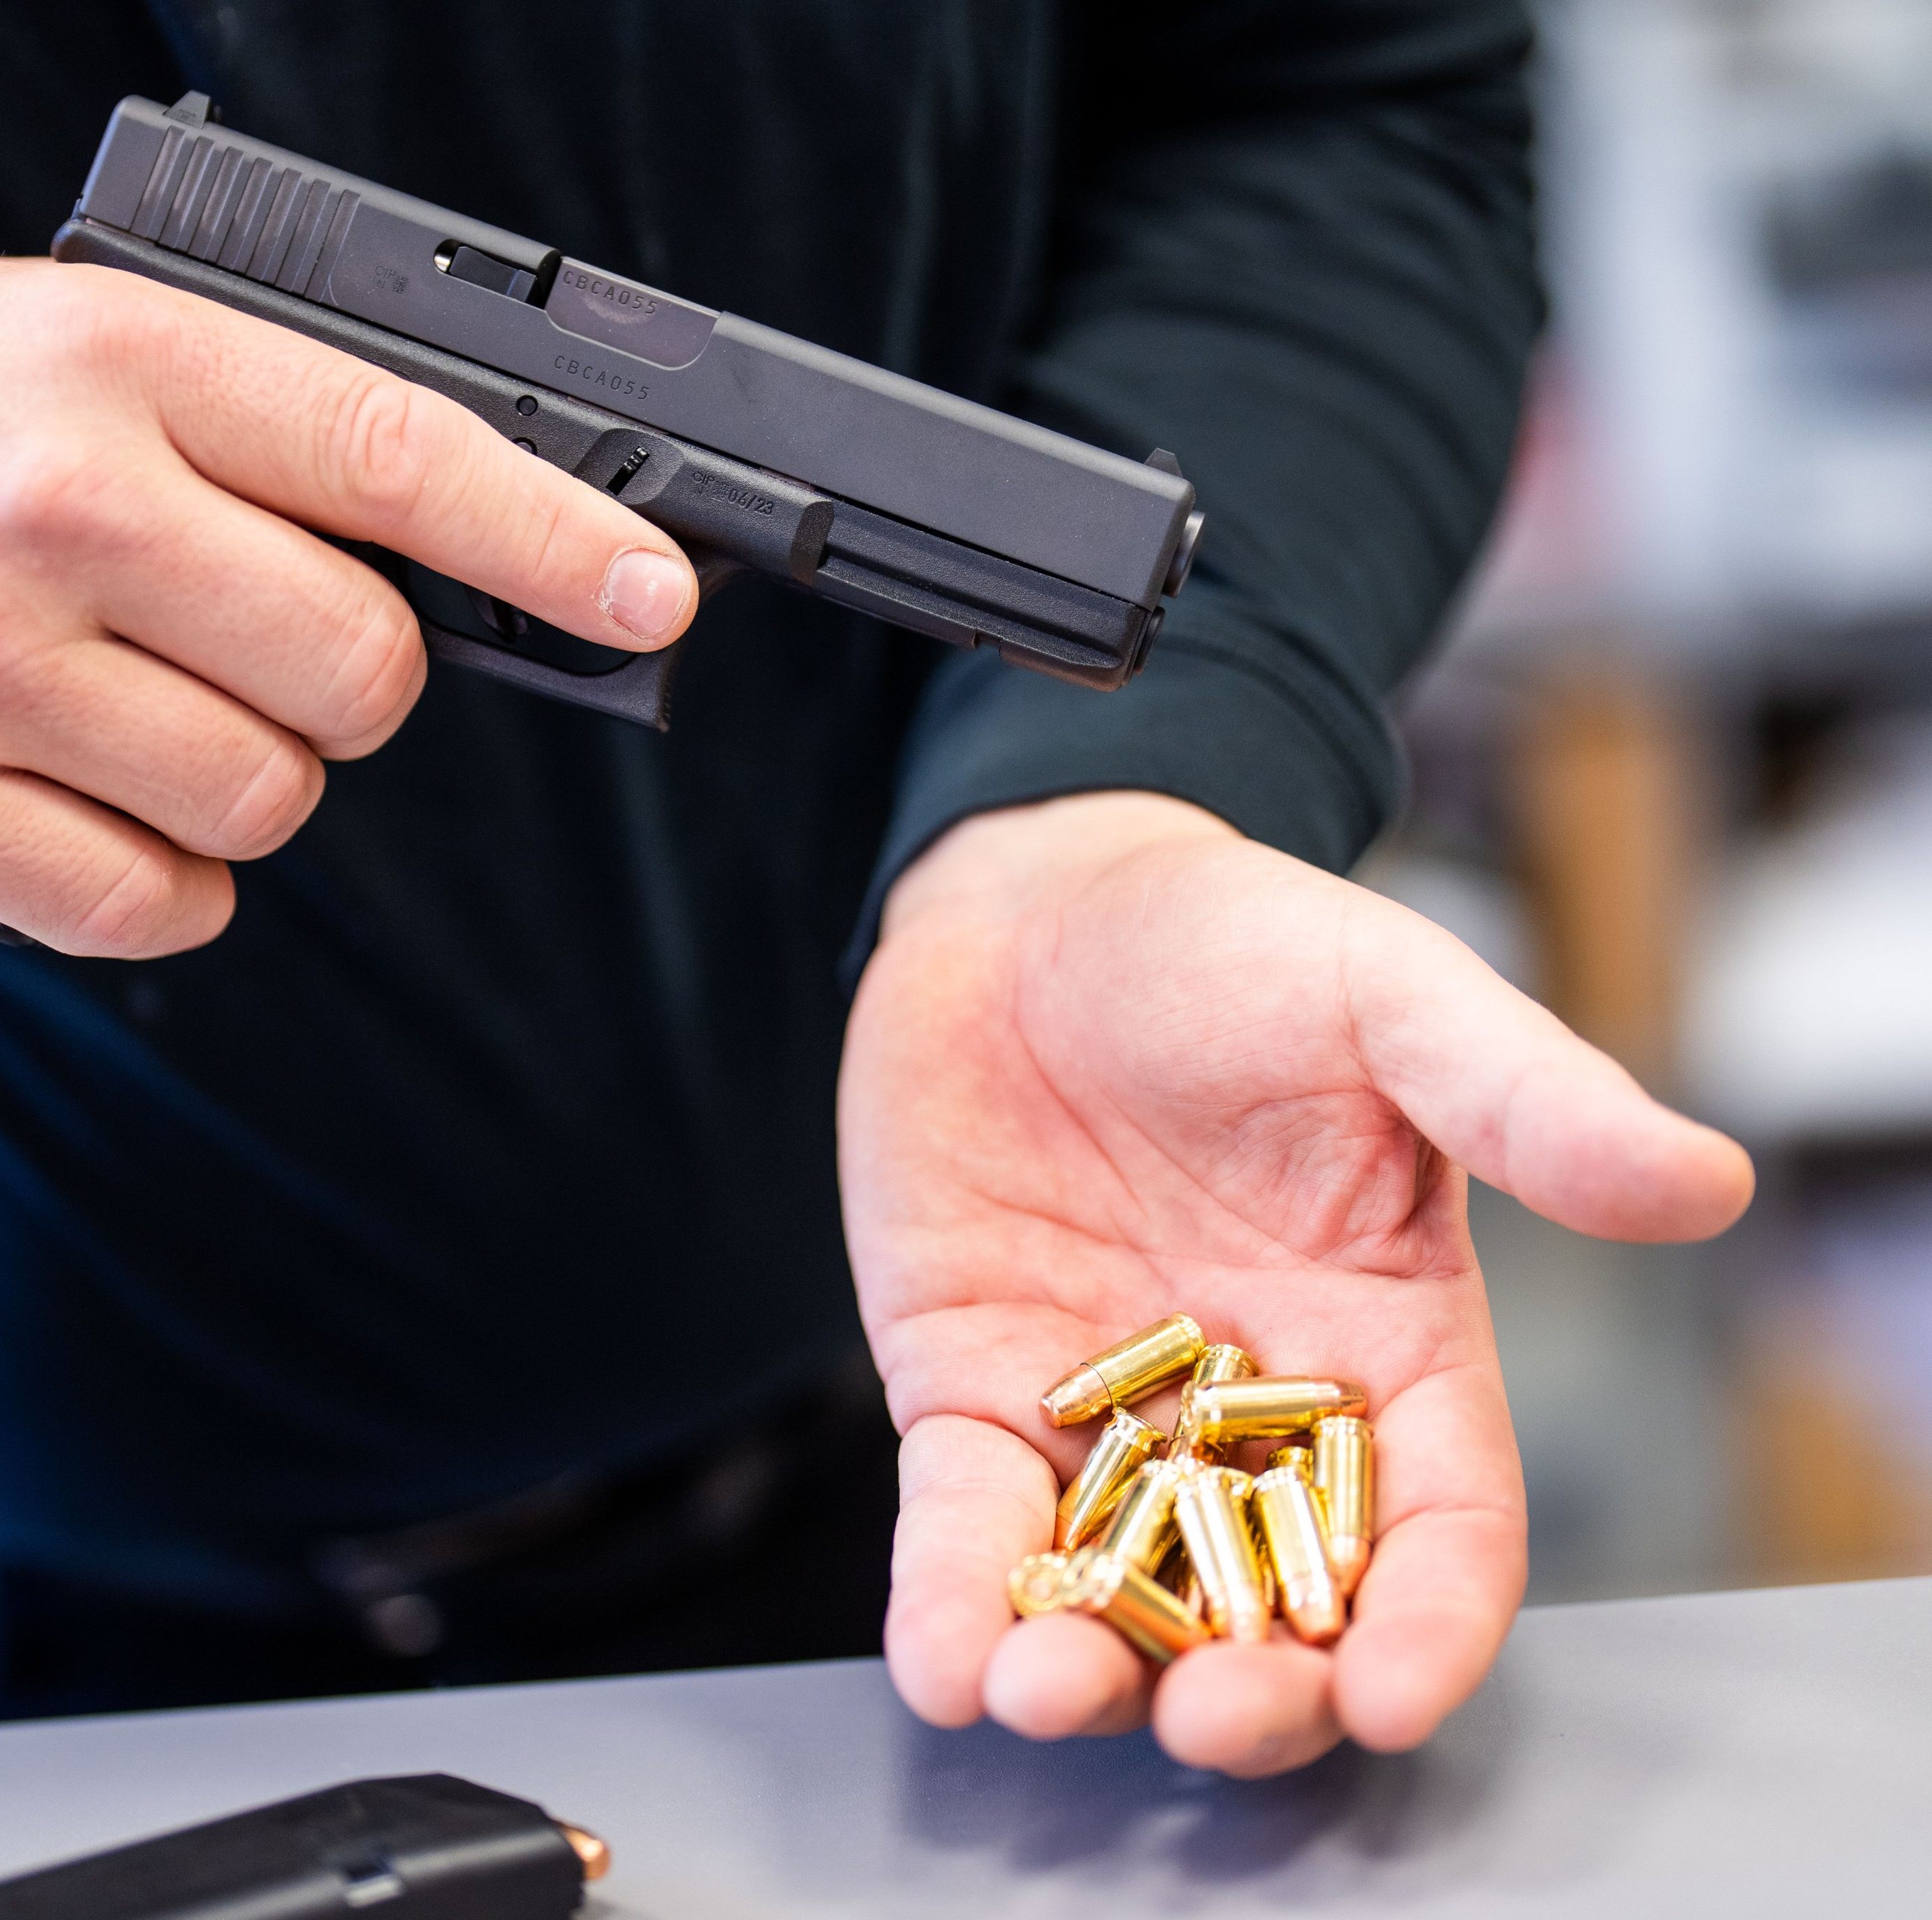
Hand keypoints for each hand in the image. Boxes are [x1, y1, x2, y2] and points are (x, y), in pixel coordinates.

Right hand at [0, 257, 697, 954]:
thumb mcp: (60, 346)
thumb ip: (252, 440)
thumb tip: (460, 570)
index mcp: (112, 357)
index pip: (397, 456)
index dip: (553, 539)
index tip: (649, 594)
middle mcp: (52, 505)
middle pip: (359, 675)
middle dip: (344, 684)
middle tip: (248, 643)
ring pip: (267, 803)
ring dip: (244, 784)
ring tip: (129, 708)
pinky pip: (151, 906)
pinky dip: (159, 879)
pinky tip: (84, 799)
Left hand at [840, 791, 1751, 1774]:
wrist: (1031, 902)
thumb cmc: (1234, 940)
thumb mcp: (1393, 1004)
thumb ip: (1529, 1102)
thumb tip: (1703, 1180)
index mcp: (1384, 1343)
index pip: (1438, 1522)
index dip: (1430, 1622)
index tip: (1400, 1694)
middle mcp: (1249, 1411)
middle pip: (1277, 1604)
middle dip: (1254, 1687)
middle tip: (1216, 1719)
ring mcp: (1103, 1416)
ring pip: (1114, 1590)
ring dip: (1087, 1670)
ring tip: (1045, 1694)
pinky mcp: (969, 1395)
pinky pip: (966, 1523)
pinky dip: (949, 1600)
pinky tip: (942, 1666)